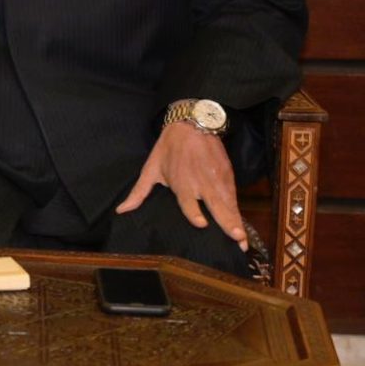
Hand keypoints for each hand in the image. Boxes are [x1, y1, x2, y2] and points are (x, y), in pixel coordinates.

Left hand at [116, 121, 246, 250]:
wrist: (191, 124)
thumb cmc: (168, 149)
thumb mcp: (150, 169)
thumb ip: (139, 192)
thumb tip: (121, 211)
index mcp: (181, 182)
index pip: (188, 201)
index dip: (194, 212)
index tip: (201, 224)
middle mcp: (201, 183)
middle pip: (215, 205)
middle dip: (227, 222)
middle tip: (237, 239)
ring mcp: (217, 180)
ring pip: (228, 204)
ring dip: (237, 222)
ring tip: (243, 241)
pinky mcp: (228, 175)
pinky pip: (234, 197)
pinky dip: (238, 212)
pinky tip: (242, 226)